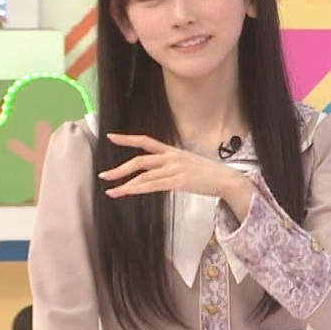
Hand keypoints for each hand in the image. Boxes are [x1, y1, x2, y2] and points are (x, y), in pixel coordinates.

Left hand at [100, 133, 248, 201]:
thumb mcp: (189, 162)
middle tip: (103, 175)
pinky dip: (137, 189)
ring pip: (143, 176)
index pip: (146, 141)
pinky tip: (126, 192)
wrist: (227, 179)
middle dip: (119, 169)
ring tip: (110, 190)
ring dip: (124, 184)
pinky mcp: (178, 182)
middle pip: (140, 160)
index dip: (127, 139)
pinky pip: (152, 186)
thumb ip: (173, 164)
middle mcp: (172, 158)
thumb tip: (160, 170)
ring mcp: (175, 169)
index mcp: (173, 151)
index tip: (110, 137)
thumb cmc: (209, 174)